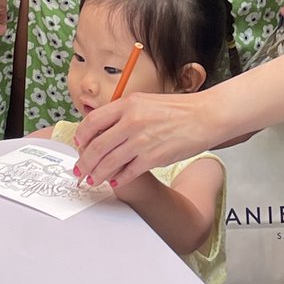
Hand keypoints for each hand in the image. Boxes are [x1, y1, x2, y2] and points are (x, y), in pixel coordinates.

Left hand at [73, 90, 216, 187]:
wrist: (204, 116)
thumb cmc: (178, 109)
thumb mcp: (145, 102)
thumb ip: (124, 113)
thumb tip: (104, 129)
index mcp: (127, 104)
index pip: (92, 121)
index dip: (81, 137)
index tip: (79, 145)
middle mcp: (131, 121)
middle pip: (97, 146)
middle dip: (84, 162)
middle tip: (79, 170)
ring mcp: (141, 140)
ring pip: (109, 162)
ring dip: (97, 174)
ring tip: (92, 180)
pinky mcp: (153, 157)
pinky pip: (128, 172)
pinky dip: (118, 179)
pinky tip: (114, 182)